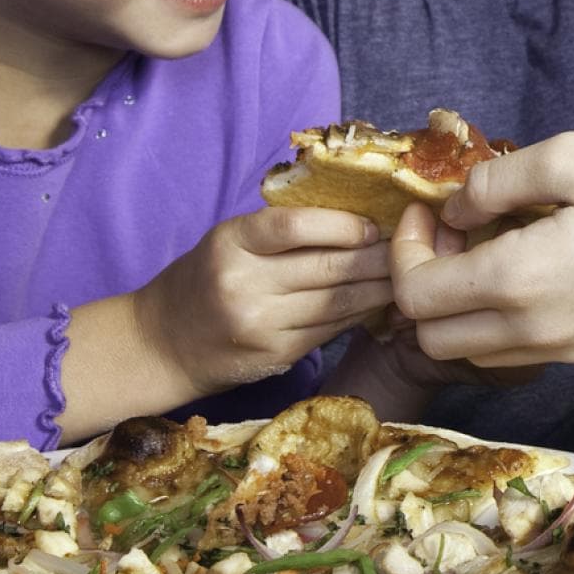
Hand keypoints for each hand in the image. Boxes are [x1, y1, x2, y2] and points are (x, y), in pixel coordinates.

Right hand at [132, 206, 390, 396]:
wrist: (162, 343)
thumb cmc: (207, 277)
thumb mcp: (231, 240)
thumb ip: (282, 228)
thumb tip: (360, 216)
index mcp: (231, 243)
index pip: (296, 226)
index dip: (344, 225)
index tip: (374, 225)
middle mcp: (243, 285)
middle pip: (328, 268)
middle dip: (378, 258)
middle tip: (411, 247)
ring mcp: (259, 326)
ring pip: (338, 303)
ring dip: (380, 288)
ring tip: (408, 274)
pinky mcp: (274, 357)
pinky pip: (331, 331)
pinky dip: (362, 315)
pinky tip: (382, 303)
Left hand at [388, 131, 573, 368]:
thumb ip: (499, 180)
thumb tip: (458, 205)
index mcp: (516, 282)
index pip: (415, 295)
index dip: (404, 250)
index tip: (429, 210)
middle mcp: (530, 331)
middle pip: (431, 336)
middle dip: (423, 283)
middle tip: (453, 232)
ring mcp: (561, 350)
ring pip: (470, 351)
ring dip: (458, 307)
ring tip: (490, 250)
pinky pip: (513, 352)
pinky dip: (496, 320)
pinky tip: (531, 269)